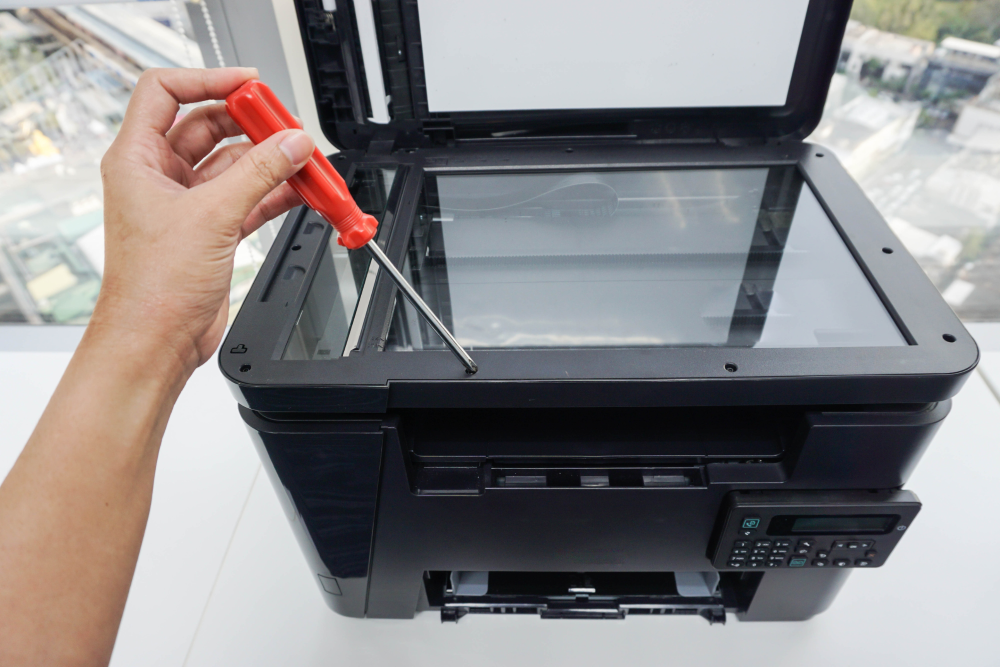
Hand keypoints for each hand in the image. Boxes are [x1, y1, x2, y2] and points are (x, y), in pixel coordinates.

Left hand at [94, 67, 312, 373]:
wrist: (157, 340)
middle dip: (251, 125)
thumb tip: (291, 145)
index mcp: (137, 159)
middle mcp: (159, 177)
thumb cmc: (151, 287)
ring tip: (303, 160)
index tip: (250, 86)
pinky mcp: (211, 230)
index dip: (209, 80)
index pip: (167, 93)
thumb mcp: (211, 216)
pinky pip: (248, 197)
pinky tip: (300, 190)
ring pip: (234, 165)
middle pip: (208, 127)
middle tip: (286, 126)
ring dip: (270, 162)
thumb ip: (258, 175)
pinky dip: (275, 193)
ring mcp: (187, 204)